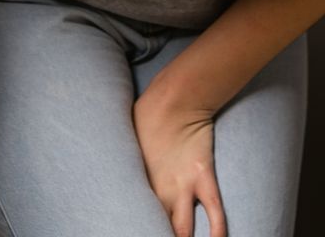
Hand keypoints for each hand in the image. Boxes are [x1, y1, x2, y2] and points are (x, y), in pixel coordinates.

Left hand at [132, 89, 225, 236]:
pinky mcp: (203, 177)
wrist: (173, 99)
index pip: (133, 217)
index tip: (132, 231)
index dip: (134, 228)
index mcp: (137, 184)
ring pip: (183, 228)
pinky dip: (217, 229)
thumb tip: (106, 158)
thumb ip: (124, 160)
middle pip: (157, 227)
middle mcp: (159, 191)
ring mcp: (183, 186)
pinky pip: (215, 210)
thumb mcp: (126, 142)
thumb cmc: (146, 114)